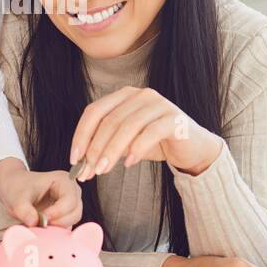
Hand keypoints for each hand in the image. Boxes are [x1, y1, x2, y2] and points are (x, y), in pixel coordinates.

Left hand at [0, 158, 81, 227]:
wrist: (12, 188)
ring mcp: (70, 204)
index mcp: (64, 181)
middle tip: (41, 224)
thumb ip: (24, 210)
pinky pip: (66, 227)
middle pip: (75, 212)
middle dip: (58, 222)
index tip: (42, 218)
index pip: (70, 200)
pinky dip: (55, 231)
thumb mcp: (17, 197)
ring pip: (72, 222)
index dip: (58, 212)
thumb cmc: (18, 187)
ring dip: (57, 227)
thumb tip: (34, 222)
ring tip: (39, 225)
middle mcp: (71, 192)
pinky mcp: (65, 216)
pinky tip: (42, 228)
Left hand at [69, 86, 222, 180]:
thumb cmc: (155, 143)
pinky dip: (136, 149)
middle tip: (88, 171)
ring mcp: (159, 104)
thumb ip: (106, 145)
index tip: (74, 158)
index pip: (94, 111)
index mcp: (125, 95)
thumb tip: (80, 163)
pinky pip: (150, 133)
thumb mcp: (126, 142)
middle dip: (95, 148)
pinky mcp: (174, 119)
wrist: (192, 148)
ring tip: (103, 171)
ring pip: (127, 126)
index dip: (81, 135)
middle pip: (109, 120)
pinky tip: (128, 164)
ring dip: (111, 151)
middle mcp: (141, 94)